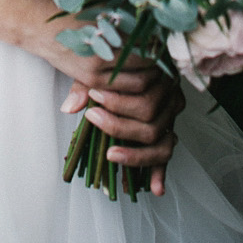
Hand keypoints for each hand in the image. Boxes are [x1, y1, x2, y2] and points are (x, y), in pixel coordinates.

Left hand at [60, 69, 185, 196]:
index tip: (94, 98)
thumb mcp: (100, 67)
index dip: (118, 101)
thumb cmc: (113, 63)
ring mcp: (172, 117)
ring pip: (162, 144)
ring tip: (110, 156)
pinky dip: (161, 173)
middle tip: (93, 118)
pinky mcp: (169, 134)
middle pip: (151, 122)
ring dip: (136, 155)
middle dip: (120, 125)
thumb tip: (70, 107)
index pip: (144, 96)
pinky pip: (167, 156)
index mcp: (159, 77)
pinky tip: (155, 188)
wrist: (128, 54)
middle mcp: (171, 97)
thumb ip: (85, 85)